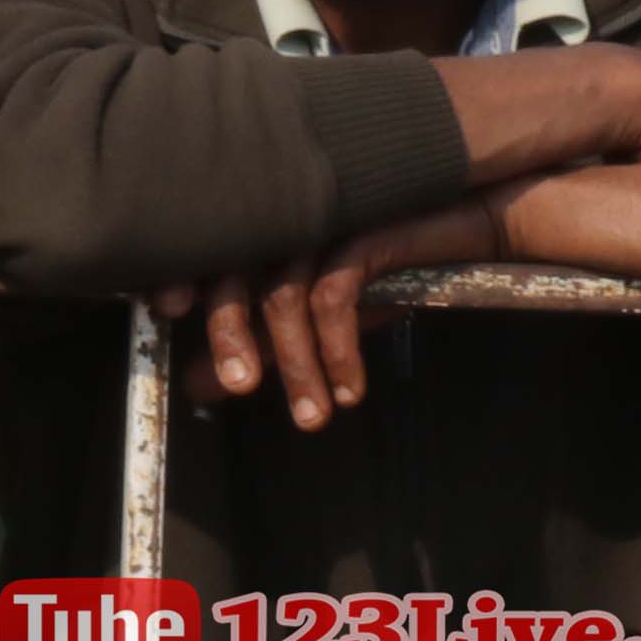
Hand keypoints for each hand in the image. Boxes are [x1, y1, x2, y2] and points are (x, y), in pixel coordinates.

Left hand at [163, 201, 504, 428]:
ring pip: (284, 297)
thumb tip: (196, 386)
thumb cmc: (385, 273)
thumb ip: (259, 345)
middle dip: (230, 338)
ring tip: (312, 418)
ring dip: (296, 363)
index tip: (168, 314)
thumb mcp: (316, 318)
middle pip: (232, 278)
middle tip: (238, 389)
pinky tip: (350, 388)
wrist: (472, 232)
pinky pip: (334, 296)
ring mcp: (321, 224)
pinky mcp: (364, 232)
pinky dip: (338, 348)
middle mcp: (282, 223)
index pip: (202, 257)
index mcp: (259, 233)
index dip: (177, 278)